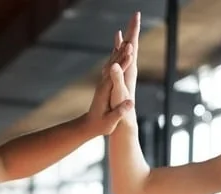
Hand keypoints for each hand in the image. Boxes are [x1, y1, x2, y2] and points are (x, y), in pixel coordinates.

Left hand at [84, 13, 140, 135]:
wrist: (88, 125)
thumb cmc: (100, 126)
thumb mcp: (110, 122)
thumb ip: (119, 112)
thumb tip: (131, 103)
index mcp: (105, 92)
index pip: (115, 75)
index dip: (123, 64)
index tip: (131, 55)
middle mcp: (103, 84)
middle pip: (113, 65)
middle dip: (122, 54)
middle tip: (132, 41)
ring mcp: (103, 83)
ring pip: (112, 64)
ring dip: (120, 53)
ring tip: (129, 42)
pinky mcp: (105, 84)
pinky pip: (112, 68)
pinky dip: (117, 59)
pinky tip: (121, 52)